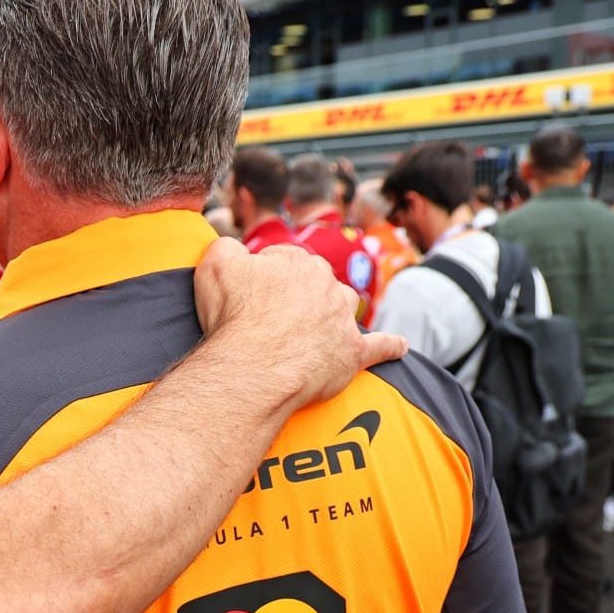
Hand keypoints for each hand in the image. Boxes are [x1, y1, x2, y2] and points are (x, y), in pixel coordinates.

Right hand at [194, 237, 406, 410]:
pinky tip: (398, 346)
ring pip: (347, 305)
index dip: (263, 277)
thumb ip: (226, 246)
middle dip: (300, 292)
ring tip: (322, 325)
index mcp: (296, 261)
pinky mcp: (352, 352)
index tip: (249, 295)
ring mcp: (342, 319)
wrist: (254, 365)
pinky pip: (378, 346)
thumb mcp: (215, 264)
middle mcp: (326, 284)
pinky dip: (389, 346)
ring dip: (338, 311)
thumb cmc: (234, 316)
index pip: (283, 259)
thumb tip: (235, 249)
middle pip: (317, 281)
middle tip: (273, 315)